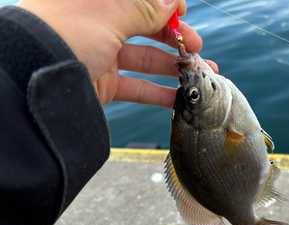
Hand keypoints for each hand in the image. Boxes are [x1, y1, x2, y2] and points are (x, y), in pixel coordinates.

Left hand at [17, 0, 217, 107]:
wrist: (33, 80)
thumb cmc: (66, 34)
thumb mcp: (109, 13)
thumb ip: (146, 9)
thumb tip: (173, 2)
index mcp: (97, 0)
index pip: (137, 0)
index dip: (163, 5)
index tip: (183, 14)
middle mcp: (98, 24)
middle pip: (145, 28)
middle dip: (175, 38)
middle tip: (197, 48)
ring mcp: (100, 55)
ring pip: (145, 60)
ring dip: (174, 67)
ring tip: (202, 74)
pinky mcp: (102, 83)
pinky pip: (137, 87)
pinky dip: (160, 93)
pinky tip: (181, 97)